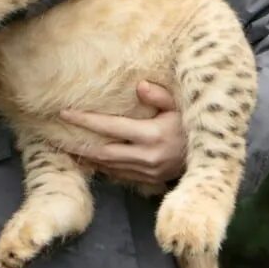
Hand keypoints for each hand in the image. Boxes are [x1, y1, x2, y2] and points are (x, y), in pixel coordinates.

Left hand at [57, 81, 186, 185]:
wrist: (213, 157)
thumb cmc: (193, 124)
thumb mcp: (181, 105)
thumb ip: (160, 96)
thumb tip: (139, 86)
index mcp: (153, 136)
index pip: (112, 127)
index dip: (86, 121)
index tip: (65, 113)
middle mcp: (148, 157)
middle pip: (103, 153)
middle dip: (78, 145)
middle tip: (55, 137)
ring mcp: (148, 172)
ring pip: (109, 167)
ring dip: (87, 159)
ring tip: (66, 149)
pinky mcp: (149, 181)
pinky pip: (120, 175)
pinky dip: (102, 168)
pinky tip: (88, 161)